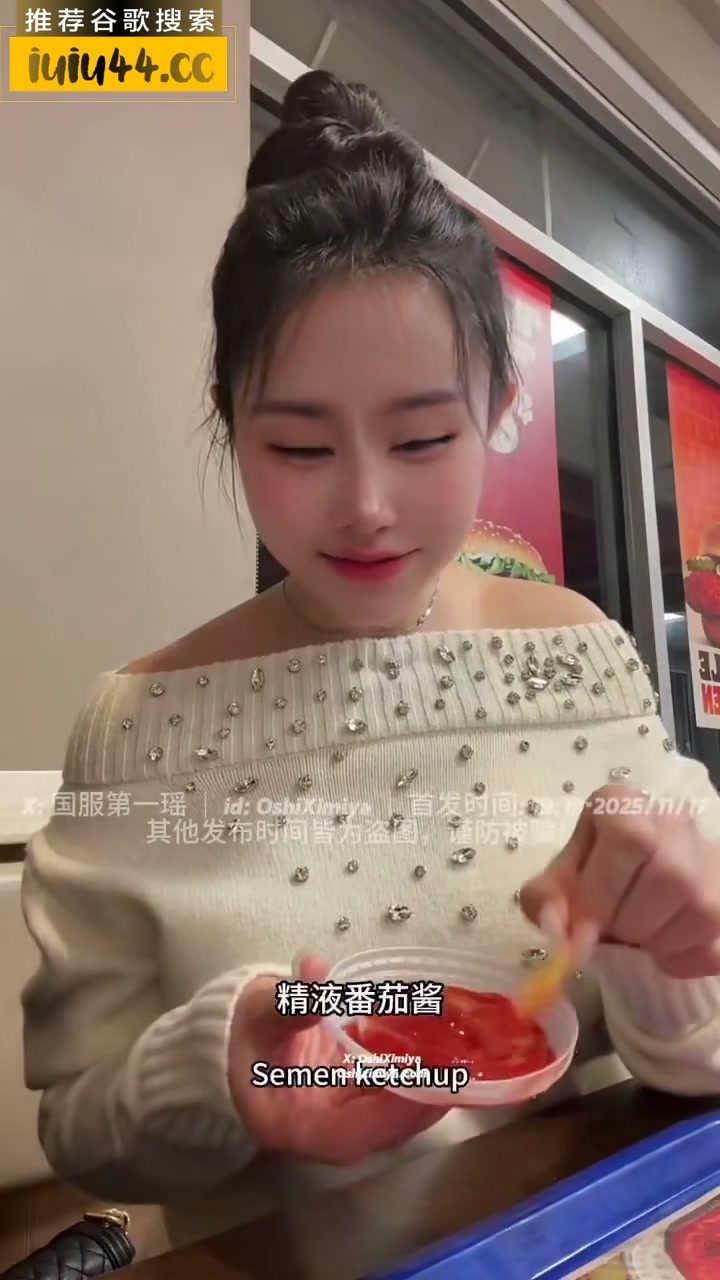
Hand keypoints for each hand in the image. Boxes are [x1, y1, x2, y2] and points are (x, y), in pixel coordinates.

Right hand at [228, 954, 447, 1164]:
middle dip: (425, 1098)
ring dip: (430, 1086)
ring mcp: (343, 1117)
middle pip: (383, 1129)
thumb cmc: (242, 1032)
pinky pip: (393, 1092)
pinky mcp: (356, 1099)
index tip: (426, 1083)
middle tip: (463, 1064)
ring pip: (395, 1113)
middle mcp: (323, 1132)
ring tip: (464, 1052)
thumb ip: (291, 999)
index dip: (390, 1113)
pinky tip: (442, 1044)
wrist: (233, 1039)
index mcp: (292, 1125)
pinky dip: (418, 1072)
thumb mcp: (261, 1012)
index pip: (348, 1135)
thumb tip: (317, 971)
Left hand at [520, 783, 719, 978]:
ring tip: (636, 938)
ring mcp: (711, 857)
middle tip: (612, 933)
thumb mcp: (559, 881)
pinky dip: (684, 959)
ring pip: (701, 908)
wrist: (631, 885)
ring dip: (659, 941)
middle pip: (667, 874)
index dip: (605, 890)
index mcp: (624, 803)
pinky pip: (716, 944)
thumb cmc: (592, 878)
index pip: (628, 836)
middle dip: (631, 920)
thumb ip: (546, 899)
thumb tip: (557, 922)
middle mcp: (674, 820)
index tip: (585, 925)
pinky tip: (662, 950)